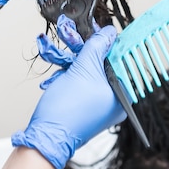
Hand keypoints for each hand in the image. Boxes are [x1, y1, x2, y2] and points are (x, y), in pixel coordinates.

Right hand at [12, 25, 124, 168]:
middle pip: (104, 66)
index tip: (96, 31)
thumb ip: (97, 46)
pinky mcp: (87, 110)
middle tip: (74, 45)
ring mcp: (102, 108)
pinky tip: (60, 79)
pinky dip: (71, 79)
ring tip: (62, 66)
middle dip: (85, 55)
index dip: (107, 42)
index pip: (121, 59)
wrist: (45, 137)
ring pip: (90, 74)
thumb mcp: (82, 68)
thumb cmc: (66, 110)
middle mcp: (116, 103)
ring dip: (74, 66)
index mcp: (123, 95)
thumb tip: (108, 32)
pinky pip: (83, 86)